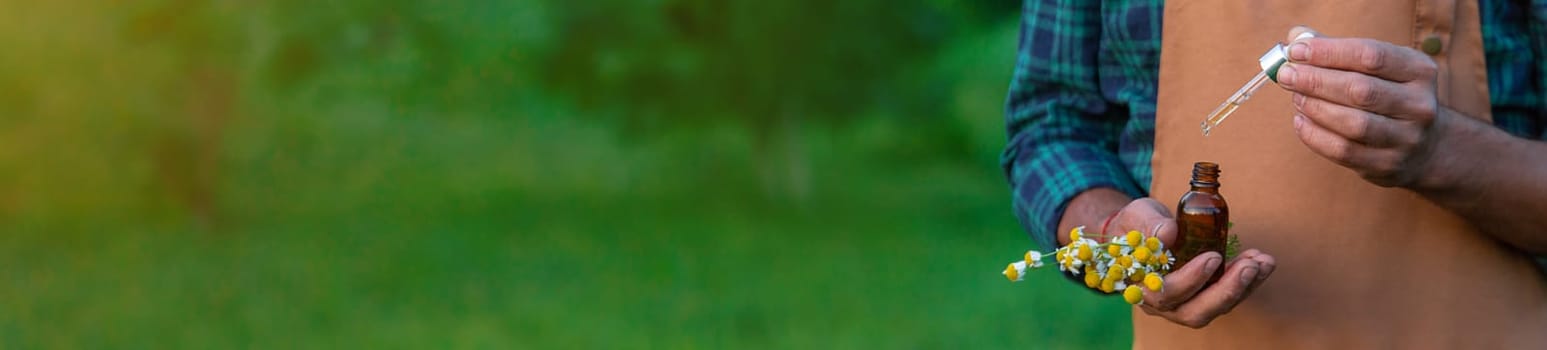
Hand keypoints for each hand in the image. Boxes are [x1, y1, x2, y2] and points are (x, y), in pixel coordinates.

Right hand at [1104, 199, 1276, 328]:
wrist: (1139, 231)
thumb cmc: (1135, 225)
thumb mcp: (1136, 216)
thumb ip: (1150, 225)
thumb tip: (1169, 233)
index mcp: (1141, 287)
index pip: (1165, 295)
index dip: (1191, 280)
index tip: (1213, 256)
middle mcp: (1163, 304)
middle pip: (1196, 312)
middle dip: (1226, 292)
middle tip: (1250, 267)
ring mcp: (1185, 302)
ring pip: (1216, 307)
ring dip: (1243, 286)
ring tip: (1263, 261)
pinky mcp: (1203, 295)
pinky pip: (1227, 296)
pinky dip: (1247, 280)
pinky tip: (1261, 261)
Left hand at [1274, 26, 1447, 187]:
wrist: (1425, 145)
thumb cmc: (1388, 94)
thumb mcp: (1378, 67)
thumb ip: (1337, 50)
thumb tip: (1296, 38)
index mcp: (1419, 70)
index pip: (1371, 56)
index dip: (1329, 52)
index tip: (1296, 50)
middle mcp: (1419, 105)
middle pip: (1360, 90)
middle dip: (1316, 80)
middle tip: (1286, 75)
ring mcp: (1406, 138)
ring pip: (1353, 123)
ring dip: (1315, 107)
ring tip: (1295, 97)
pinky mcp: (1387, 164)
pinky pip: (1343, 151)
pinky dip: (1315, 135)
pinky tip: (1300, 121)